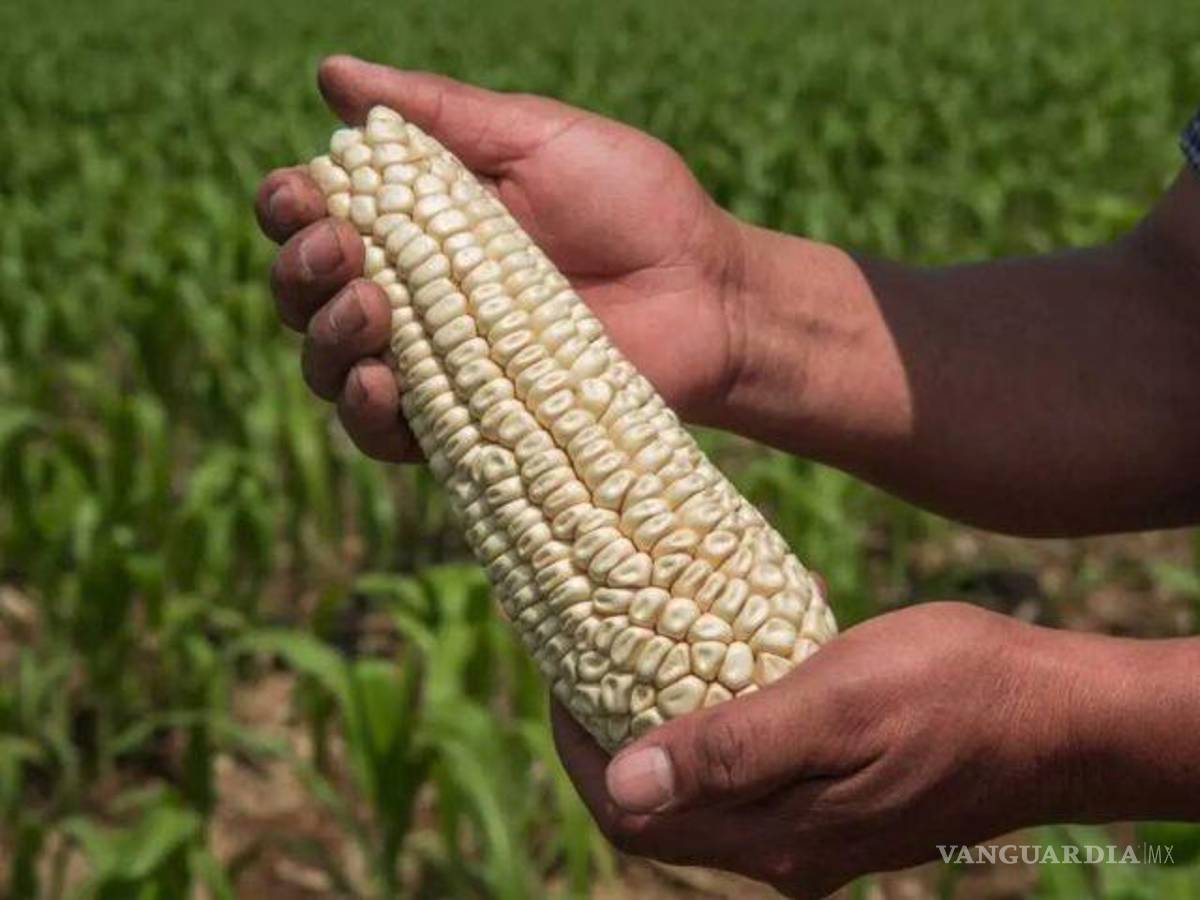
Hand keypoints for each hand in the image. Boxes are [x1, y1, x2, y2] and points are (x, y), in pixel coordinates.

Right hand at [255, 54, 744, 461]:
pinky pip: (388, 435)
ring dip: (325, 339)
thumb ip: (440, 113)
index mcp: (417, 222)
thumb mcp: (538, 138)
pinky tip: (382, 384)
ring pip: (330, 367)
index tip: (301, 194)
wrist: (706, 295)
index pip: (317, 218)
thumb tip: (330, 73)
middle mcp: (412, 295)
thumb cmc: (635, 208)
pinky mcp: (467, 425)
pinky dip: (368, 415)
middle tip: (344, 252)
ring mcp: (436, 364)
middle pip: (306, 296)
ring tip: (374, 311)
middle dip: (299, 272)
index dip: (289, 208)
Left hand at [551, 602, 1081, 898]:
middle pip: (660, 801)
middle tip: (598, 647)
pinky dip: (730, 715)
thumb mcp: (835, 704)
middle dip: (616, 728)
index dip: (579, 748)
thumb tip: (621, 781)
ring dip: (673, 716)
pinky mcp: (843, 801)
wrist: (1062, 719)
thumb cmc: (955, 693)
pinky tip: (745, 651)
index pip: (630, 811)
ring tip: (660, 640)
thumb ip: (730, 750)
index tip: (559, 671)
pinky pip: (757, 766)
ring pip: (707, 782)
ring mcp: (816, 829)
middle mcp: (784, 848)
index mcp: (773, 835)